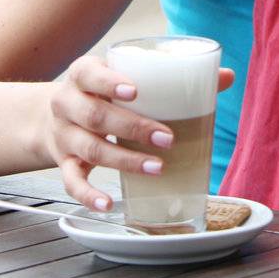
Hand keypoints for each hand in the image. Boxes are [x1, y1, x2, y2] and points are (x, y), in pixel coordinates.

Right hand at [40, 55, 234, 211]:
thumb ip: (173, 77)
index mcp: (83, 75)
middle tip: (168, 137)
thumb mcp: (126, 77)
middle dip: (133, 127)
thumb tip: (226, 76)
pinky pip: (71, 182)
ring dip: (125, 160)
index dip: (109, 82)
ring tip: (158, 167)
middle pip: (95, 115)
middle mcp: (67, 104)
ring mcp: (64, 135)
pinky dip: (88, 195)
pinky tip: (108, 204)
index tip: (136, 91)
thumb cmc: (104, 93)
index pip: (89, 74)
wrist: (52, 116)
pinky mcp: (64, 163)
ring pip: (90, 149)